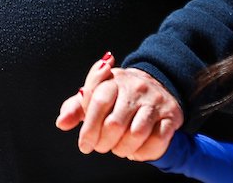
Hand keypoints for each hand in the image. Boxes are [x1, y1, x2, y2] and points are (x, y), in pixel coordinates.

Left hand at [56, 53, 182, 160]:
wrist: (158, 83)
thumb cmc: (120, 94)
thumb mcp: (96, 94)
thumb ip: (76, 107)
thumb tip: (62, 123)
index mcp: (112, 80)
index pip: (97, 102)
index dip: (88, 128)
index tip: (85, 145)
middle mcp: (135, 87)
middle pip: (115, 123)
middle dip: (104, 143)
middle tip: (102, 147)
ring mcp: (154, 101)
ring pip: (136, 134)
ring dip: (123, 149)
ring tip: (119, 149)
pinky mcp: (171, 115)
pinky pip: (158, 140)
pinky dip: (144, 152)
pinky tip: (136, 151)